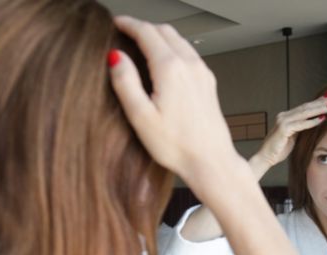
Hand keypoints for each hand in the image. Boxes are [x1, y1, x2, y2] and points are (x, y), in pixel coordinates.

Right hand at [109, 16, 239, 184]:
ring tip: (143, 43)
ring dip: (160, 35)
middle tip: (127, 31)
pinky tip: (166, 61)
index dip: (129, 24)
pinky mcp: (208, 83)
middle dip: (143, 27)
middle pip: (165, 31)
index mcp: (171, 69)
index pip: (146, 32)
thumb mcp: (141, 117)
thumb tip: (115, 57)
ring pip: (179, 40)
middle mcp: (190, 66)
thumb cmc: (177, 145)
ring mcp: (202, 73)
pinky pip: (190, 54)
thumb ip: (126, 82)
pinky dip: (174, 48)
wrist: (210, 160)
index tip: (117, 22)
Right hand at [256, 95, 326, 165]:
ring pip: (304, 113)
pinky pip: (301, 124)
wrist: (265, 157)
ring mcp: (282, 121)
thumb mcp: (293, 137)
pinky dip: (311, 122)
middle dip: (320, 103)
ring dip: (318, 109)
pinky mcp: (283, 129)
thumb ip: (301, 128)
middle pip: (305, 107)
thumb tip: (314, 123)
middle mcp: (283, 116)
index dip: (317, 103)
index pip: (304, 107)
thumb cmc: (279, 149)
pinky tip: (321, 119)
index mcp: (285, 117)